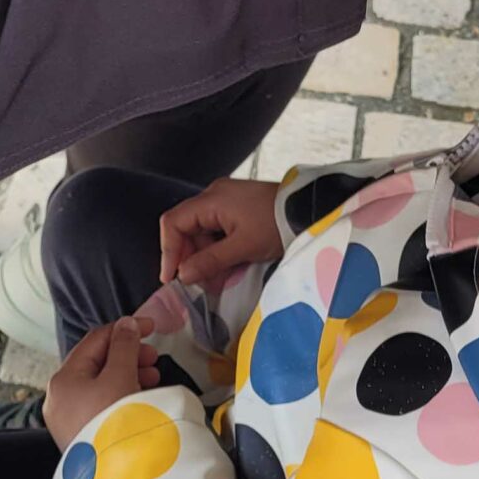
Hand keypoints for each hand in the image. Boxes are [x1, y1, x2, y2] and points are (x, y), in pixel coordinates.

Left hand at [44, 317, 159, 448]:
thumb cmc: (115, 420)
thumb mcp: (121, 377)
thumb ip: (125, 346)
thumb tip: (126, 324)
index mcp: (64, 378)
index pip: (94, 340)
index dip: (124, 328)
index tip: (152, 327)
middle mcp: (59, 397)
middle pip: (96, 362)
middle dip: (128, 354)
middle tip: (155, 358)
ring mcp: (68, 419)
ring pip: (99, 384)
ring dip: (127, 373)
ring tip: (153, 378)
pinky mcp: (81, 435)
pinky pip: (100, 404)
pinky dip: (120, 394)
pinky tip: (141, 397)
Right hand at [159, 178, 282, 286]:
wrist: (309, 209)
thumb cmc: (276, 224)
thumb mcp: (243, 247)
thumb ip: (210, 261)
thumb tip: (182, 275)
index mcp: (211, 200)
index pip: (173, 223)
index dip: (169, 251)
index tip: (171, 277)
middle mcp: (214, 196)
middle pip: (187, 228)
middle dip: (190, 258)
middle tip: (200, 283)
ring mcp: (227, 201)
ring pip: (202, 232)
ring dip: (206, 257)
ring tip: (217, 279)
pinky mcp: (238, 208)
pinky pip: (217, 230)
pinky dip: (218, 250)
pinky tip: (227, 267)